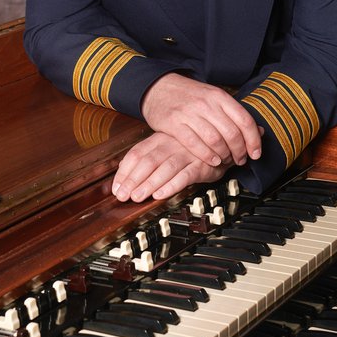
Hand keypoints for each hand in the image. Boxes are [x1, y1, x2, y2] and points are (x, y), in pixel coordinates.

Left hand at [112, 131, 227, 202]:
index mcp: (159, 139)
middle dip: (133, 180)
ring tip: (138, 197)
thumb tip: (122, 174)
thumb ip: (146, 158)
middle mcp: (171, 144)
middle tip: (123, 196)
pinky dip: (172, 185)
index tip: (116, 188)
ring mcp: (186, 154)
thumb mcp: (165, 148)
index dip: (124, 172)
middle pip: (148, 161)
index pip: (136, 153)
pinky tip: (161, 194)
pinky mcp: (201, 165)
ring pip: (165, 168)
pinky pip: (185, 175)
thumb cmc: (188, 148)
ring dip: (149, 183)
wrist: (220, 143)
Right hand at [141, 73, 262, 167]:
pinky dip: (206, 155)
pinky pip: (194, 144)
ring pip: (215, 140)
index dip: (254, 140)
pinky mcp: (174, 123)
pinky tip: (212, 160)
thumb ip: (233, 113)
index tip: (256, 153)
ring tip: (226, 160)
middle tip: (240, 160)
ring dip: (224, 155)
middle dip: (240, 151)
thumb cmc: (190, 96)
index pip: (245, 120)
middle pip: (232, 133)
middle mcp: (206, 104)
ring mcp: (189, 113)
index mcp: (220, 96)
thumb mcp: (214, 97)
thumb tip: (259, 131)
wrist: (159, 88)